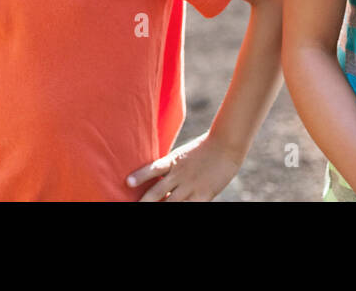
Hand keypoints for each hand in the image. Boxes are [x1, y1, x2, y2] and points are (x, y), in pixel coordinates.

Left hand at [126, 132, 241, 201]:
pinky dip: (180, 210)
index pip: (153, 169)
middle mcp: (179, 174)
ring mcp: (191, 186)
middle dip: (144, 202)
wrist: (227, 145)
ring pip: (169, 203)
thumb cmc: (204, 149)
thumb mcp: (183, 155)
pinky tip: (175, 210)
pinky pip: (188, 207)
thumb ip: (169, 167)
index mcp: (173, 161)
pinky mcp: (203, 195)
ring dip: (159, 208)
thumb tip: (155, 177)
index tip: (128, 182)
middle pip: (157, 192)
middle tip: (135, 205)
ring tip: (146, 211)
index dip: (140, 176)